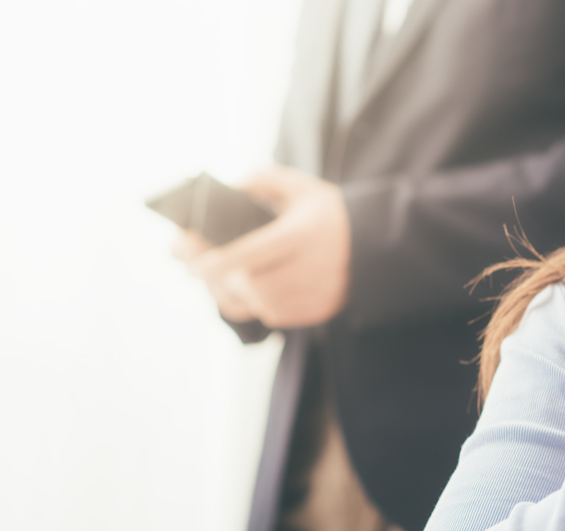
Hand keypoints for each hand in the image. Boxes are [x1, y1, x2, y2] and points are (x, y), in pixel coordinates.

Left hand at [181, 167, 351, 328]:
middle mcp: (310, 268)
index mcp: (302, 235)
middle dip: (216, 278)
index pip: (249, 253)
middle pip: (248, 284)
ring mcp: (316, 294)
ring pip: (257, 304)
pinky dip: (253, 305)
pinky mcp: (317, 312)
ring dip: (231, 294)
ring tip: (216, 280)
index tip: (187, 258)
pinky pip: (272, 316)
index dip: (213, 260)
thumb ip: (264, 181)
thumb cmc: (331, 215)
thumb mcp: (303, 187)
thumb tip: (229, 188)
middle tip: (195, 268)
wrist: (377, 246)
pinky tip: (244, 290)